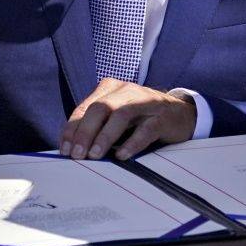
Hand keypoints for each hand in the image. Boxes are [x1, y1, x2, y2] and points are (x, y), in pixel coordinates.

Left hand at [61, 79, 195, 160]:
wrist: (180, 114)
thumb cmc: (141, 118)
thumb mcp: (116, 117)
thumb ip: (97, 126)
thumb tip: (72, 149)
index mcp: (109, 89)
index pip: (85, 108)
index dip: (72, 129)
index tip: (65, 150)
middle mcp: (126, 91)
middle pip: (100, 108)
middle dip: (85, 132)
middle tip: (77, 155)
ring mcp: (145, 102)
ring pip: (120, 115)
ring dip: (105, 137)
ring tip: (94, 156)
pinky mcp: (162, 117)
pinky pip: (145, 129)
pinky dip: (132, 143)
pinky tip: (122, 156)